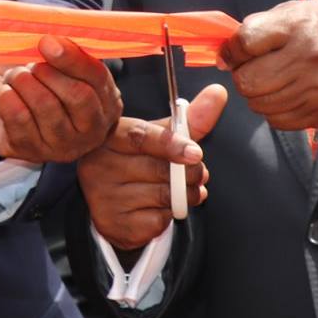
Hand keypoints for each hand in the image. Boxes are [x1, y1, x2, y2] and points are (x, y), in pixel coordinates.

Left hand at [0, 35, 122, 164]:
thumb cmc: (34, 76)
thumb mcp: (57, 60)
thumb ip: (66, 48)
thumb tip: (57, 37)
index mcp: (106, 103)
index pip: (97, 78)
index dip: (72, 58)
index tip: (47, 42)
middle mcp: (90, 130)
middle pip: (78, 96)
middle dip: (47, 72)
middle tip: (30, 64)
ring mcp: (61, 146)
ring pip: (45, 104)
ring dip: (23, 81)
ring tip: (16, 77)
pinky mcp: (30, 151)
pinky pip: (18, 116)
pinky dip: (6, 96)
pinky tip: (5, 92)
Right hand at [78, 84, 226, 251]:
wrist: (111, 205)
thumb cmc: (137, 161)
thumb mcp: (158, 137)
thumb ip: (188, 120)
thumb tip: (218, 93)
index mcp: (109, 137)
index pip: (140, 137)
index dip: (172, 144)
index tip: (196, 152)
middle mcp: (98, 165)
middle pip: (157, 169)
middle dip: (189, 173)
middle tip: (199, 174)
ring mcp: (103, 197)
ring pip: (162, 196)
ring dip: (186, 196)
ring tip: (187, 192)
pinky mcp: (114, 224)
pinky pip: (156, 220)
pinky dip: (168, 216)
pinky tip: (161, 208)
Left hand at [218, 1, 317, 132]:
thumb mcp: (296, 12)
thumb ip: (260, 27)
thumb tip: (226, 54)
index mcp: (298, 26)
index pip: (246, 41)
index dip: (230, 50)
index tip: (231, 53)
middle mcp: (308, 58)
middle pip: (248, 81)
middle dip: (241, 77)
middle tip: (250, 70)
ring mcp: (316, 89)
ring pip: (260, 104)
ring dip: (256, 95)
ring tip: (269, 82)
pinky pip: (278, 120)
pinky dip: (273, 111)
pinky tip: (284, 96)